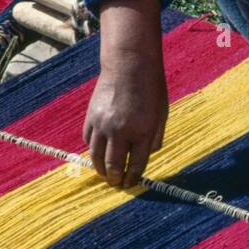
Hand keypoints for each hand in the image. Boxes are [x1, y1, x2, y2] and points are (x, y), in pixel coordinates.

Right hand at [83, 0, 167, 187]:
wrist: (129, 65)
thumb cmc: (151, 88)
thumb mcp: (161, 114)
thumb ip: (154, 137)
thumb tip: (147, 155)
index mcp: (142, 131)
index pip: (136, 165)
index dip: (133, 178)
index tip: (131, 183)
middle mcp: (120, 130)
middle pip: (113, 165)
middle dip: (115, 178)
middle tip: (116, 183)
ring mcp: (102, 124)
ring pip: (95, 156)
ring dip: (100, 168)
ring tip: (105, 173)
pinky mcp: (91, 116)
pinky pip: (88, 140)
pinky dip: (92, 148)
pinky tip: (98, 152)